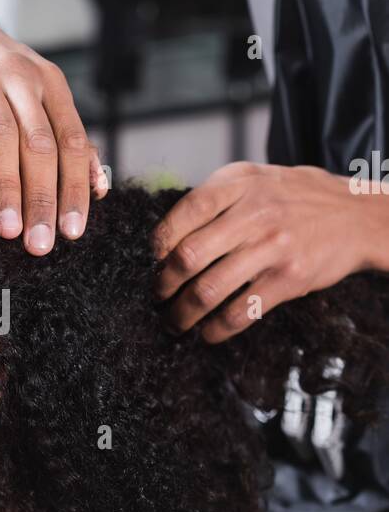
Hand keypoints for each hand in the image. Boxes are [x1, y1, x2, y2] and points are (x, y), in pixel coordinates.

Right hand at [0, 0, 107, 254]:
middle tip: (41, 244)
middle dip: (43, 198)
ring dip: (6, 185)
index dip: (75, 188)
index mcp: (50, 85)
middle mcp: (20, 77)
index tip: (74, 232)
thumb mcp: (39, 92)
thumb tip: (100, 186)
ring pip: (0, 133)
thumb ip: (68, 136)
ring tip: (7, 229)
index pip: (72, 143)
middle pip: (40, 144)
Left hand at [152, 162, 385, 343]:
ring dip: (182, 314)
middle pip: (188, 256)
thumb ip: (216, 196)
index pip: (184, 213)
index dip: (159, 243)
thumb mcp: (256, 178)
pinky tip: (207, 333)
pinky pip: (241, 313)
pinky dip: (215, 330)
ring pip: (208, 290)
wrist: (357, 214)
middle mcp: (254, 214)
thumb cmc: (296, 197)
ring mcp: (272, 248)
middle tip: (157, 295)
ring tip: (174, 321)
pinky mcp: (288, 280)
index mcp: (239, 183)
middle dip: (163, 284)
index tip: (153, 260)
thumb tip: (168, 235)